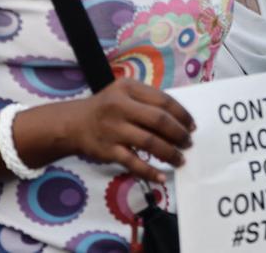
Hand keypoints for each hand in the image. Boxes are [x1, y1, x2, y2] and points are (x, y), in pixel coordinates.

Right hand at [62, 78, 193, 183]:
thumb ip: (148, 100)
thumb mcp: (124, 93)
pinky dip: (150, 172)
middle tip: (189, 143)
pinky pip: (133, 163)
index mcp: (129, 88)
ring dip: (170, 153)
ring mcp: (113, 129)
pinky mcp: (108, 150)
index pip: (163, 101)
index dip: (182, 114)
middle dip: (179, 134)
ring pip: (150, 142)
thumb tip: (180, 120)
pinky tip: (162, 176)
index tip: (192, 126)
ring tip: (180, 159)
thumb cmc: (106, 108)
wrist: (72, 124)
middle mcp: (120, 106)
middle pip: (159, 121)